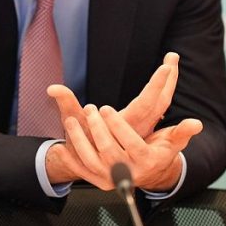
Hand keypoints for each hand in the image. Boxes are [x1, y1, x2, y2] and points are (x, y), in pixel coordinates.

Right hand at [47, 52, 178, 140]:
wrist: (93, 168)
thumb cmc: (84, 145)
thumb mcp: (75, 123)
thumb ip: (66, 103)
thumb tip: (53, 88)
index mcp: (126, 125)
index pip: (146, 103)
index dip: (156, 85)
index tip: (166, 68)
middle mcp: (139, 127)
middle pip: (161, 101)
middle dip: (167, 79)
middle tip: (172, 57)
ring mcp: (144, 127)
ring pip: (162, 103)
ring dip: (167, 83)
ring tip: (171, 61)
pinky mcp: (144, 125)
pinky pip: (158, 106)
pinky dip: (162, 91)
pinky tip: (167, 79)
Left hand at [52, 103, 198, 190]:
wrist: (147, 175)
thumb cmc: (158, 153)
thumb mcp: (172, 143)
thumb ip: (182, 132)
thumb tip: (197, 124)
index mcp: (146, 160)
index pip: (132, 144)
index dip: (119, 128)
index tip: (107, 109)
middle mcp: (129, 172)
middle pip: (110, 151)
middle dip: (98, 129)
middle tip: (91, 109)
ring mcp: (112, 178)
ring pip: (93, 160)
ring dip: (80, 140)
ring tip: (73, 121)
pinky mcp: (99, 181)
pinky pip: (82, 171)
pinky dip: (70, 160)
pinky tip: (61, 147)